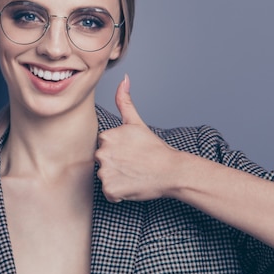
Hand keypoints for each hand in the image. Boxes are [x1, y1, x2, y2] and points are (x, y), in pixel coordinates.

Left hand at [96, 74, 180, 202]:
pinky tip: (132, 185)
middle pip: (102, 163)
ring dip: (117, 180)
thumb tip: (123, 79)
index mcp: (106, 136)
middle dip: (115, 165)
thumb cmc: (155, 148)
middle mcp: (102, 153)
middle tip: (134, 164)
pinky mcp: (110, 189)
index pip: (103, 148)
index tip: (132, 153)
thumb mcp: (137, 123)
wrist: (171, 171)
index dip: (118, 152)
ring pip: (105, 178)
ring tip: (134, 175)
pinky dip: (119, 194)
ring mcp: (106, 172)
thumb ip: (125, 101)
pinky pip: (110, 194)